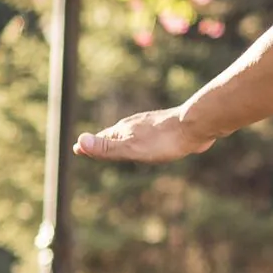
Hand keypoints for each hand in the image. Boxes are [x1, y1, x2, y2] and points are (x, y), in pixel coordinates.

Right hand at [74, 105, 216, 162]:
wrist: (196, 125)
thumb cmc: (164, 140)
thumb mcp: (131, 148)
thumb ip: (107, 147)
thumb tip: (79, 142)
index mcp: (124, 129)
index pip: (101, 139)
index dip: (89, 145)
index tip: (77, 148)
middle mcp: (135, 124)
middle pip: (114, 134)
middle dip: (103, 141)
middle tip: (93, 146)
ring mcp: (151, 125)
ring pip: (132, 133)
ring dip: (122, 138)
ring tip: (117, 143)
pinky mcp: (167, 128)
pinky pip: (149, 135)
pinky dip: (141, 139)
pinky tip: (149, 142)